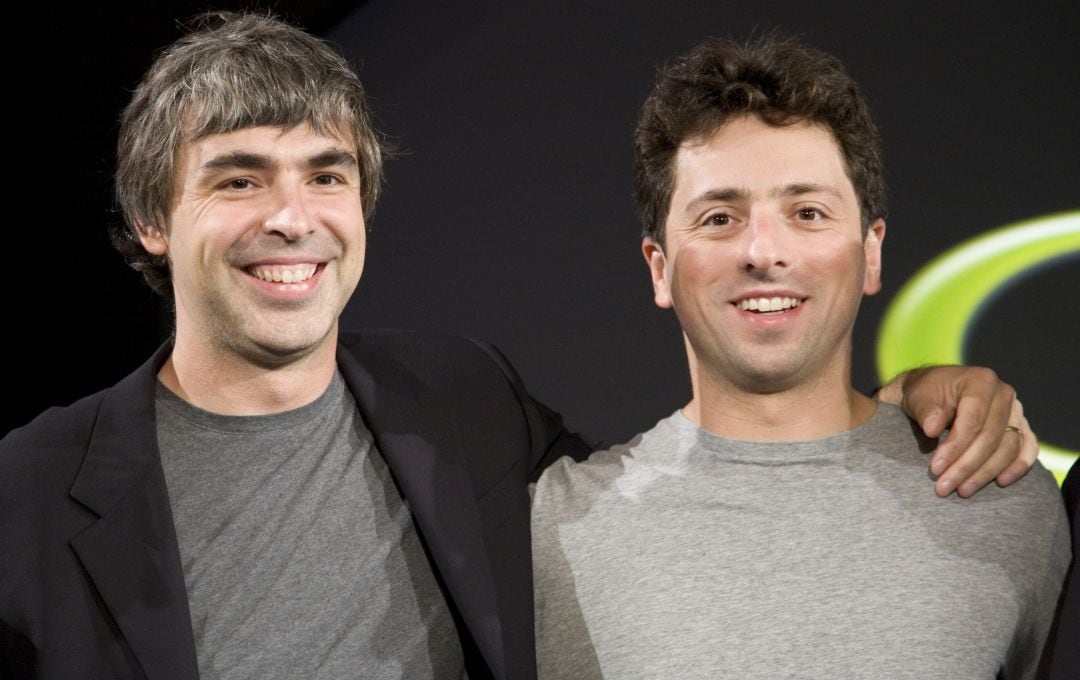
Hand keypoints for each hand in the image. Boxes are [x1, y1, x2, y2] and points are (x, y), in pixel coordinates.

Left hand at [876, 365, 1037, 497]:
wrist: (934, 392)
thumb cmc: (925, 394)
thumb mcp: (918, 397)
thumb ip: (926, 411)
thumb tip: (933, 429)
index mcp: (981, 381)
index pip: (973, 421)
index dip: (955, 448)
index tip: (935, 469)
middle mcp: (1004, 394)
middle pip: (990, 438)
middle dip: (966, 466)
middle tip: (944, 487)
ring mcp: (1015, 411)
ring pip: (1008, 448)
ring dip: (986, 473)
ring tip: (962, 490)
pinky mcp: (1020, 426)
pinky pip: (1027, 448)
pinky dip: (1017, 467)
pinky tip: (1000, 482)